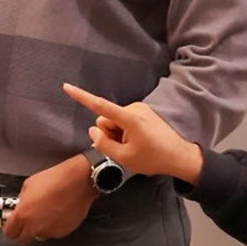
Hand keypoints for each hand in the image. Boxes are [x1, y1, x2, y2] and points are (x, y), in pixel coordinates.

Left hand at [1, 155, 97, 241]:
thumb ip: (22, 200)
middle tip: (28, 219)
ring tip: (48, 212)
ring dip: (40, 227)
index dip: (10, 227)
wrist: (78, 182)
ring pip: (40, 235)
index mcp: (22, 216)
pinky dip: (54, 225)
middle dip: (23, 230)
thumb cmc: (54, 180)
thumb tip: (22, 205)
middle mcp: (35, 228)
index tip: (12, 223)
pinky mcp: (64, 232)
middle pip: (23, 238)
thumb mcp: (29, 185)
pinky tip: (59, 212)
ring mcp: (50, 232)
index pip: (9, 233)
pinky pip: (54, 231)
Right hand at [63, 84, 203, 183]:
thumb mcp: (124, 157)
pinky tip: (139, 142)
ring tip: (135, 146)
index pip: (99, 106)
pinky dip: (126, 131)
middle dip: (109, 132)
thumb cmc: (153, 158)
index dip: (81, 97)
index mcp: (129, 118)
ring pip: (115, 120)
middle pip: (106, 118)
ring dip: (118, 133)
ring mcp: (140, 109)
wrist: (180, 156)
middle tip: (124, 148)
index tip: (66, 87)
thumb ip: (103, 143)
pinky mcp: (144, 112)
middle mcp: (134, 109)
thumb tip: (93, 130)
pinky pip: (125, 120)